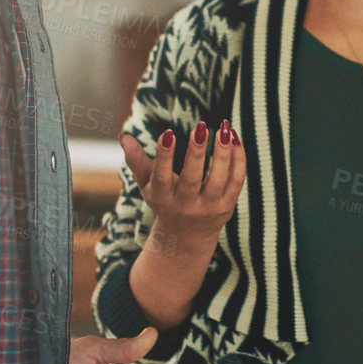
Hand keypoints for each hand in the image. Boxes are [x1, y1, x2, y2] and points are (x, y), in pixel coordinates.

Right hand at [120, 119, 245, 262]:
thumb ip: (136, 160)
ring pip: (219, 178)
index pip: (162, 176)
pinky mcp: (227, 206)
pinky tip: (234, 138)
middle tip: (200, 127)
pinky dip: (238, 159)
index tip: (168, 133)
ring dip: (223, 152)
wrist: (186, 237)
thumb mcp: (147, 184)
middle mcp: (185, 204)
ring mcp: (208, 207)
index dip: (164, 156)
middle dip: (196, 152)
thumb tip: (124, 136)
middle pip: (192, 178)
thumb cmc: (163, 201)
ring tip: (224, 128)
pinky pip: (236, 180)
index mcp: (163, 197)